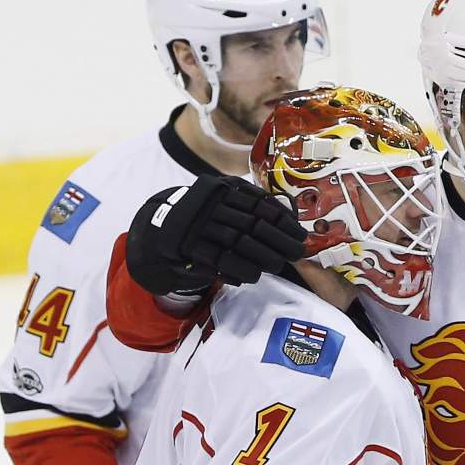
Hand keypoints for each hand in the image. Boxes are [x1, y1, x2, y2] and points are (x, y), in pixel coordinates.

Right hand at [126, 175, 306, 294]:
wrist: (163, 228)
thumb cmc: (209, 218)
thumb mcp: (227, 201)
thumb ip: (254, 206)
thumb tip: (292, 219)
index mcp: (225, 188)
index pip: (261, 203)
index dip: (284, 220)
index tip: (300, 234)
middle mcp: (212, 203)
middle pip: (253, 223)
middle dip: (279, 240)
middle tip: (297, 252)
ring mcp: (199, 224)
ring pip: (238, 241)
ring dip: (263, 255)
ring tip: (279, 265)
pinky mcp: (188, 247)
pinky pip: (219, 259)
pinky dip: (240, 268)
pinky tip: (254, 275)